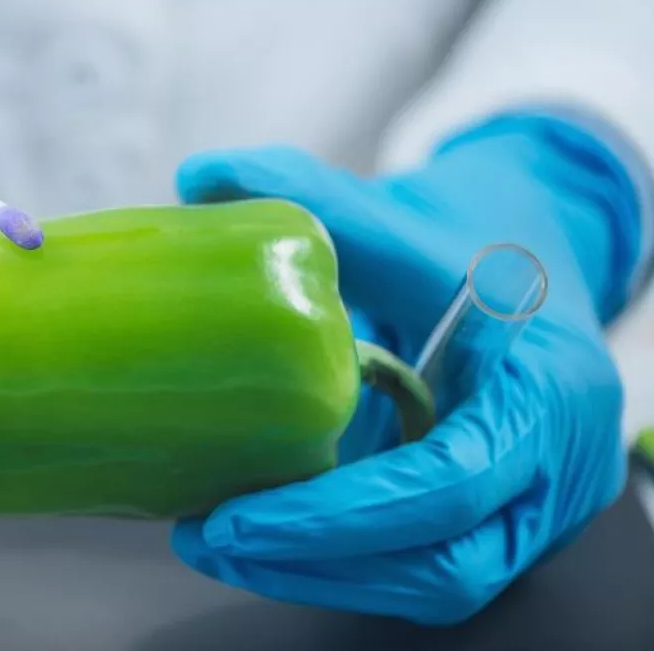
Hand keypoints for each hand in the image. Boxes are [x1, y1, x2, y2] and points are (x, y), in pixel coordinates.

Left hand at [169, 115, 641, 624]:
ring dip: (319, 575)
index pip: (450, 482)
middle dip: (317, 561)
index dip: (341, 514)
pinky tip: (264, 539)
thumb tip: (201, 178)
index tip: (241, 515)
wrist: (535, 264)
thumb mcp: (402, 216)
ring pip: (433, 580)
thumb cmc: (470, 242)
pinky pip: (423, 566)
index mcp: (545, 388)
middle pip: (445, 559)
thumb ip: (308, 195)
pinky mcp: (495, 519)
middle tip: (209, 536)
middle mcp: (556, 466)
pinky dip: (341, 564)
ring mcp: (532, 504)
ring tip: (217, 542)